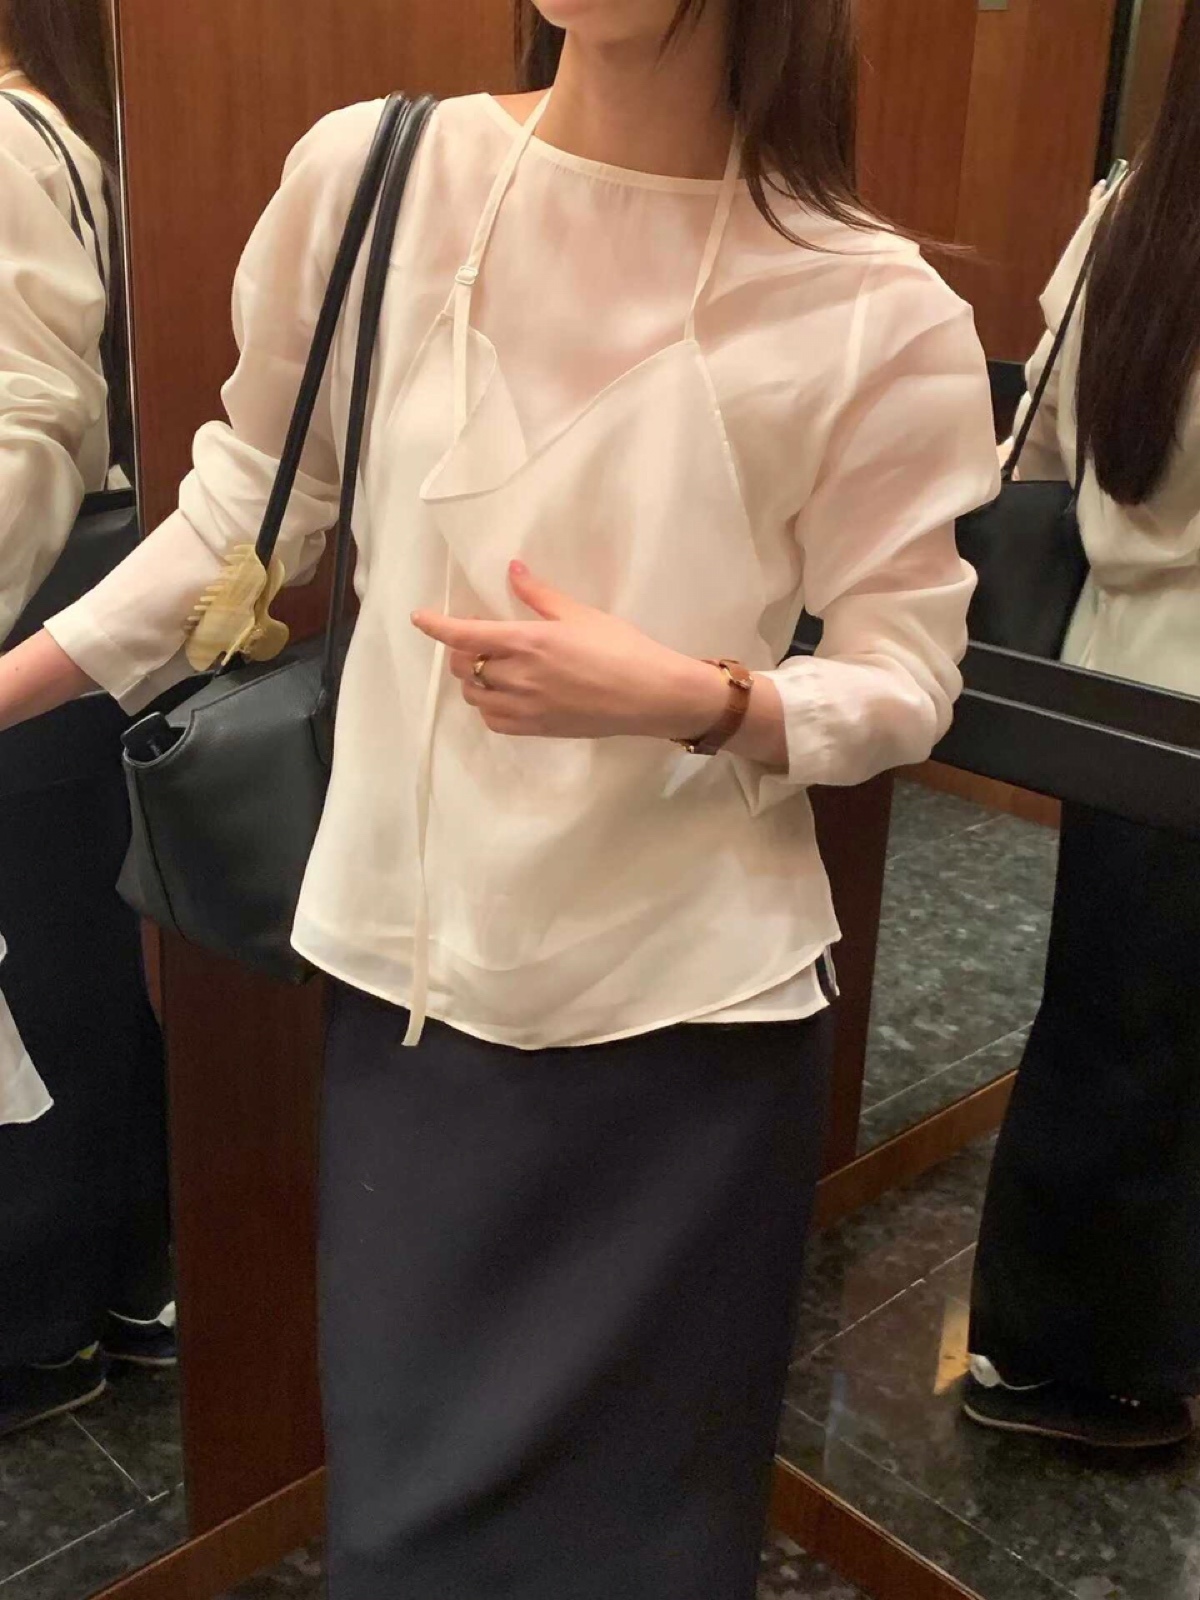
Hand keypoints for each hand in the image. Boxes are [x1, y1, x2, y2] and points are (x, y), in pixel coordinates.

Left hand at [411, 562, 727, 741]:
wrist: (651, 695)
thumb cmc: (621, 648)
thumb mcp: (580, 614)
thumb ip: (539, 595)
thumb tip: (513, 571)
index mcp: (527, 642)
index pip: (464, 635)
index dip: (436, 626)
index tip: (419, 618)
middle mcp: (518, 676)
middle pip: (464, 667)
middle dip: (463, 653)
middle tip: (479, 642)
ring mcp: (525, 707)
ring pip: (475, 696)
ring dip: (475, 681)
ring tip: (494, 669)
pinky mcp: (536, 729)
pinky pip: (494, 721)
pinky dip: (490, 707)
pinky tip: (506, 696)